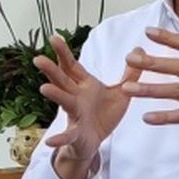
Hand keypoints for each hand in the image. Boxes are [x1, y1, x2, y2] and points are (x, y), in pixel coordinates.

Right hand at [34, 34, 139, 178]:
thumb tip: (139, 50)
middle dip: (51, 69)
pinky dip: (59, 138)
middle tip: (39, 58)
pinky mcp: (76, 134)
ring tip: (45, 89)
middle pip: (62, 80)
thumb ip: (129, 73)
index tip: (54, 37)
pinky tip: (50, 140)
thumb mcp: (120, 92)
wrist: (96, 141)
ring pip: (63, 102)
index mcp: (84, 86)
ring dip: (54, 95)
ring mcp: (74, 115)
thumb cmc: (104, 114)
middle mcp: (75, 97)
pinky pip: (67, 136)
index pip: (72, 66)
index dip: (63, 52)